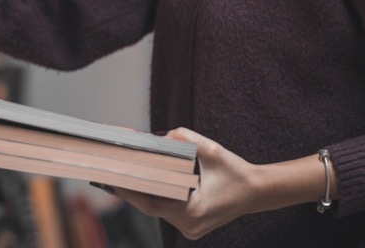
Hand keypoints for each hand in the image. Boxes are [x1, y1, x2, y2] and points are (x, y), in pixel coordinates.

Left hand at [102, 128, 260, 241]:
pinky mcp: (190, 226)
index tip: (111, 180)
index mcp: (193, 212)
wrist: (256, 192)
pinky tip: (144, 183)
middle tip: (109, 175)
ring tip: (122, 175)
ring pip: (157, 210)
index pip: (151, 202)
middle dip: (131, 189)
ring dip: (143, 192)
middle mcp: (189, 225)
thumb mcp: (213, 150)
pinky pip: (166, 211)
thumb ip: (188, 139)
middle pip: (150, 206)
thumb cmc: (235, 171)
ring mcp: (190, 229)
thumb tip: (166, 134)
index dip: (130, 190)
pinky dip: (156, 197)